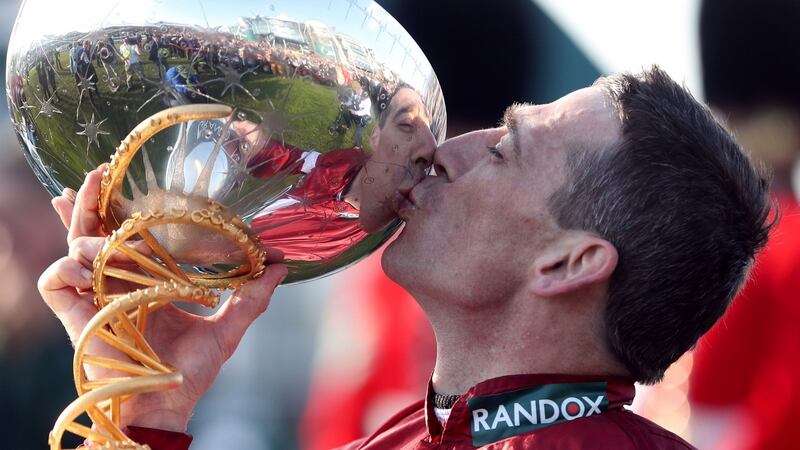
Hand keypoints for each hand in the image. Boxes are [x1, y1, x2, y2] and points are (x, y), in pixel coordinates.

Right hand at [39, 167, 286, 431]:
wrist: (167, 403)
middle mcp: (118, 285)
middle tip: (97, 173)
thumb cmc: (192, 371)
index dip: (120, 210)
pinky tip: (88, 267)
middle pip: (94, 233)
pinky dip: (66, 268)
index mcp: (148, 283)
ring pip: (72, 249)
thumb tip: (280, 265)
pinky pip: (54, 281)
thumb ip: (252, 296)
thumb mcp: (229, 328)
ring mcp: (95, 299)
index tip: (121, 179)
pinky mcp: (76, 317)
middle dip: (91, 202)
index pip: (128, 237)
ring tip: (106, 243)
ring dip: (87, 236)